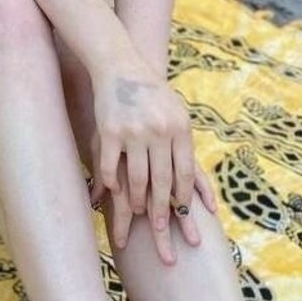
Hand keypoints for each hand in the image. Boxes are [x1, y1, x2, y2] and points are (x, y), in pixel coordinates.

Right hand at [89, 65, 214, 263]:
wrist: (123, 66)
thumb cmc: (153, 94)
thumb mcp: (177, 113)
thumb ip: (183, 145)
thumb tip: (192, 182)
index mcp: (180, 128)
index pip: (185, 172)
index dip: (183, 198)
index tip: (181, 217)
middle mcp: (159, 131)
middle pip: (163, 181)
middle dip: (163, 211)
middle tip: (161, 234)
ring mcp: (134, 131)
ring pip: (136, 177)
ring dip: (137, 200)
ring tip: (137, 214)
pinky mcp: (110, 131)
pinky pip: (111, 166)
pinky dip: (112, 183)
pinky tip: (112, 194)